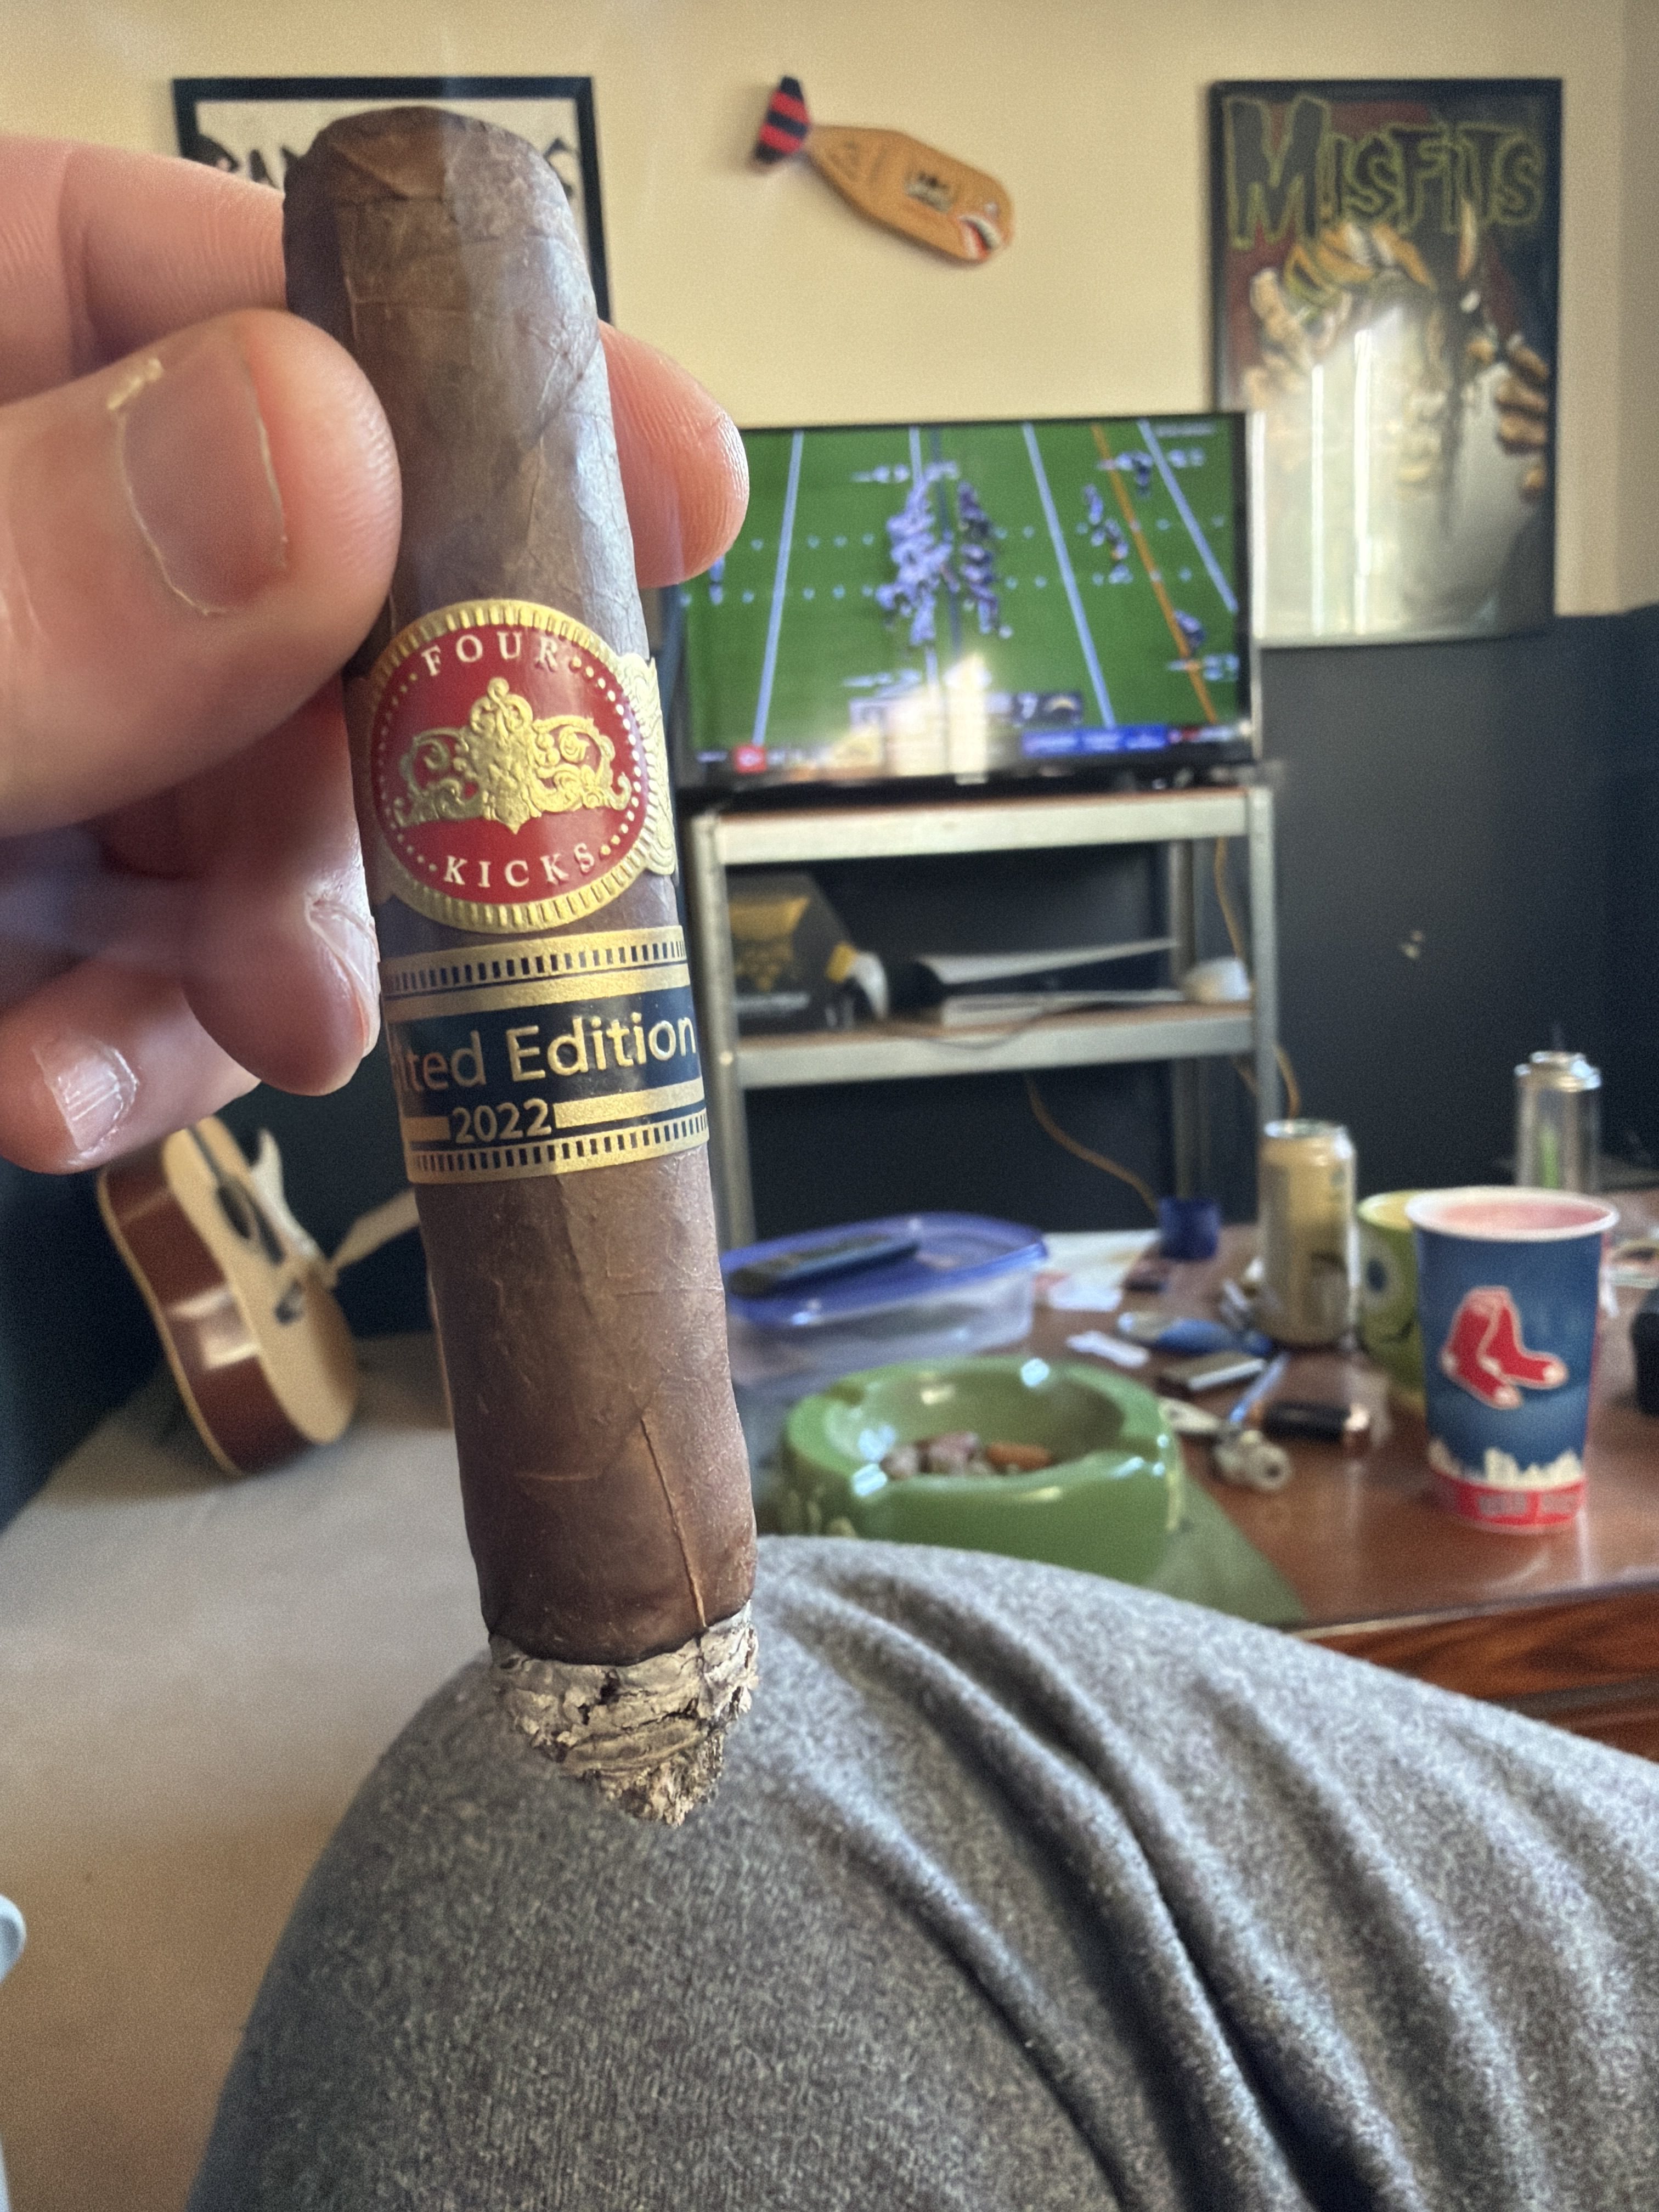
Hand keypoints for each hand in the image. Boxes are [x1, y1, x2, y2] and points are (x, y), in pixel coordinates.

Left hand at [0, 138, 747, 1174]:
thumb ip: (32, 587)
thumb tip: (317, 458)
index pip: (199, 288)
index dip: (452, 370)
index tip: (674, 472)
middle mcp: (11, 553)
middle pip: (279, 590)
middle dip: (378, 762)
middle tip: (473, 882)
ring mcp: (14, 738)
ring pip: (243, 810)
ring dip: (280, 948)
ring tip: (257, 1032)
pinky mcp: (2, 908)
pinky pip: (141, 968)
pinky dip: (146, 1054)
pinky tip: (72, 1097)